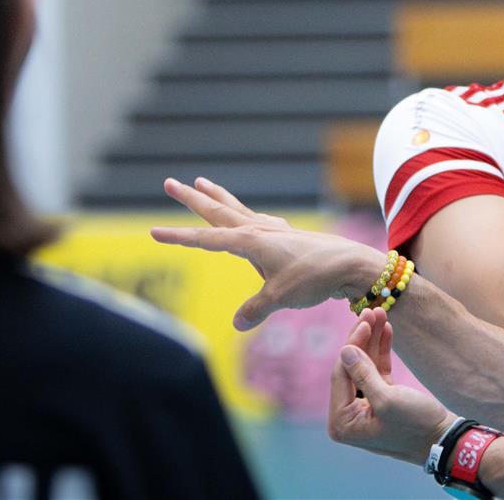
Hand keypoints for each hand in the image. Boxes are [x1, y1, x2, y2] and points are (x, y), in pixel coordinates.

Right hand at [152, 176, 381, 329]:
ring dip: (219, 198)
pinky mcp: (287, 236)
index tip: (152, 231)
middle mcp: (260, 230)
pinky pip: (259, 221)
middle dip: (192, 198)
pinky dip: (247, 215)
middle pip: (218, 211)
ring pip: (238, 210)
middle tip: (169, 183)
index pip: (205, 239)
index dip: (178, 237)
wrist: (351, 264)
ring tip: (203, 183)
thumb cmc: (315, 277)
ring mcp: (274, 230)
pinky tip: (249, 218)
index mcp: (251, 241)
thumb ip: (255, 309)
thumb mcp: (280, 297)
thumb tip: (237, 322)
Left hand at [329, 308, 455, 465]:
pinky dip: (381, 350)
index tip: (364, 320)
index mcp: (342, 422)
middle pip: (351, 367)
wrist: (443, 439)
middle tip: (371, 311)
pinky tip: (386, 329)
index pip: (341, 374)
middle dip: (361, 338)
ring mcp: (364, 406)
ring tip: (380, 313)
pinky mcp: (381, 398)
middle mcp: (349, 415)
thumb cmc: (415, 425)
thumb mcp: (387, 399)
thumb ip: (363, 373)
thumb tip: (344, 350)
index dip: (352, 345)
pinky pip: (377, 370)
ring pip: (364, 365)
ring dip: (372, 340)